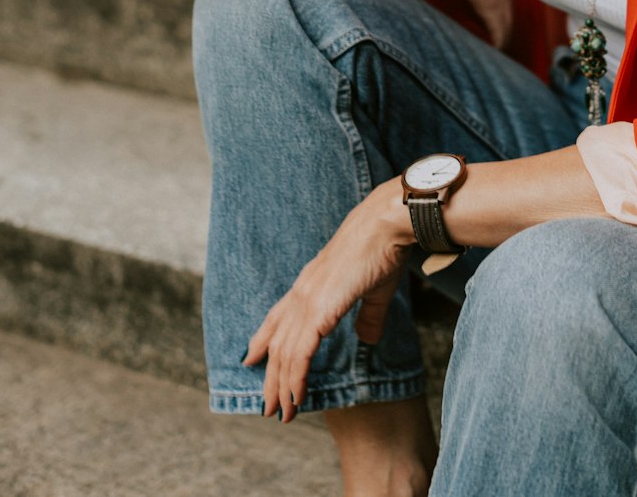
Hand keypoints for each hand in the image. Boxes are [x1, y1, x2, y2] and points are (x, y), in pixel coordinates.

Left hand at [242, 182, 413, 421]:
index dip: (263, 339)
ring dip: (282, 386)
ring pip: (285, 353)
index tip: (251, 358)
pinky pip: (300, 353)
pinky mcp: (319, 309)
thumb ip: (369, 314)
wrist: (385, 224)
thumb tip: (367, 337)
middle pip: (277, 341)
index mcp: (312, 282)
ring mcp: (308, 300)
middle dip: (271, 376)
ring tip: (282, 412)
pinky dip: (295, 378)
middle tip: (268, 405)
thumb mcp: (374, 288)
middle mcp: (303, 291)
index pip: (279, 316)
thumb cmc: (383, 248)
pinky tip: (296, 397)